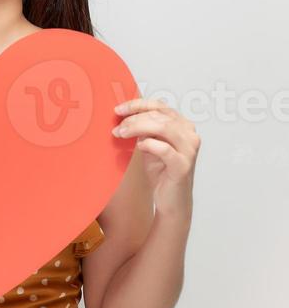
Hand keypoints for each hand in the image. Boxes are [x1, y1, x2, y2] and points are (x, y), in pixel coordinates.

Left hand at [112, 97, 200, 219]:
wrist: (171, 201)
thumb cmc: (162, 173)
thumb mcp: (150, 145)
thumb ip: (145, 130)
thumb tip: (127, 116)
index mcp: (183, 126)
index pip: (160, 106)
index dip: (138, 105)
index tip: (119, 109)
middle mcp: (189, 135)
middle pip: (160, 116)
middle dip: (134, 119)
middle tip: (118, 127)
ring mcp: (189, 150)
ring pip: (163, 127)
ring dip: (138, 128)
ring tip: (122, 134)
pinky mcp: (183, 165)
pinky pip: (164, 149)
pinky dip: (149, 144)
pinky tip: (139, 147)